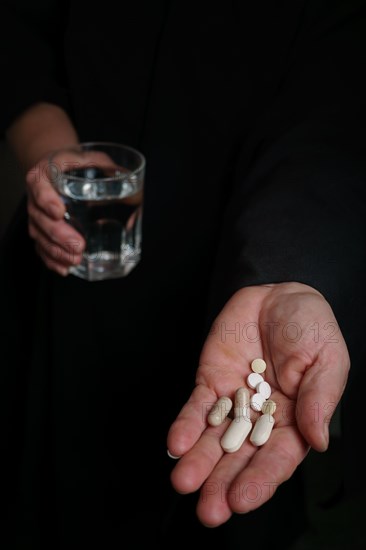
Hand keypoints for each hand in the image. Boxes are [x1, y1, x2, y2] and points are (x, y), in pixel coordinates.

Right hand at [25, 149, 121, 275]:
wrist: (58, 170)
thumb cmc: (75, 164)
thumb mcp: (89, 157)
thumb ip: (105, 165)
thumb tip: (132, 179)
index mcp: (44, 174)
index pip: (39, 186)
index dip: (46, 200)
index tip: (59, 211)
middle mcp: (35, 197)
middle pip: (41, 218)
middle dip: (59, 234)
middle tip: (78, 245)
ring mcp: (37, 216)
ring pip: (40, 236)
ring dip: (56, 251)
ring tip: (75, 260)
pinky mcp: (41, 231)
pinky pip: (41, 248)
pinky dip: (52, 260)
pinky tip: (65, 268)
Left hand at [167, 282, 349, 525]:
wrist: (281, 295)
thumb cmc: (312, 329)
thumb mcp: (328, 359)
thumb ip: (320, 398)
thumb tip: (318, 441)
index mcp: (295, 421)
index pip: (277, 458)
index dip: (260, 479)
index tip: (241, 499)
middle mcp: (261, 420)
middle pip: (240, 457)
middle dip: (223, 483)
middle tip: (208, 510)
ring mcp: (234, 402)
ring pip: (213, 438)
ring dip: (199, 461)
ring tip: (184, 482)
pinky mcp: (211, 382)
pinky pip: (197, 407)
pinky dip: (186, 425)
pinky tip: (177, 443)